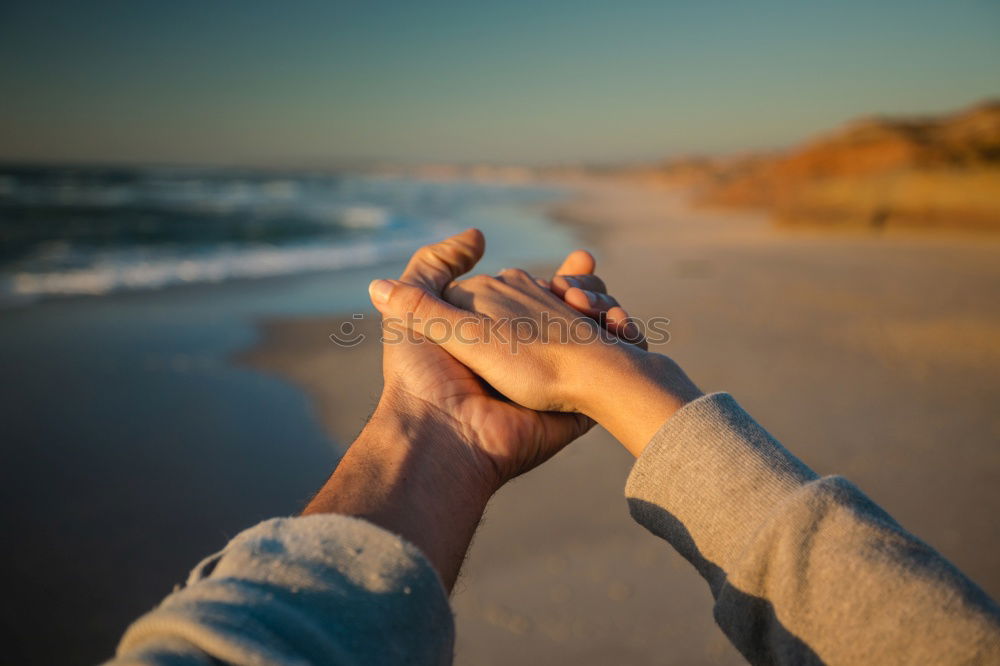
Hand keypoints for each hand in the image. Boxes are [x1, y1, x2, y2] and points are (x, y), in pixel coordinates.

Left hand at [305, 229, 638, 588]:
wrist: (445, 432)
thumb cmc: (423, 372)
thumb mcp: (413, 309)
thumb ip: (433, 268)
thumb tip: (478, 235)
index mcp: (492, 330)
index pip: (537, 293)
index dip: (561, 277)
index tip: (582, 259)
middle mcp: (524, 353)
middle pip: (571, 311)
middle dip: (590, 289)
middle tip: (591, 278)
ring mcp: (549, 380)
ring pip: (594, 335)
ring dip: (606, 310)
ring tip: (594, 304)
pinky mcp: (571, 407)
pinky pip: (609, 373)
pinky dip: (621, 345)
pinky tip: (619, 327)